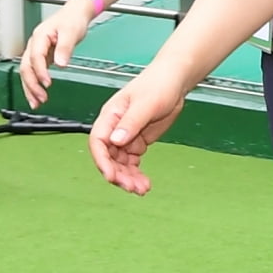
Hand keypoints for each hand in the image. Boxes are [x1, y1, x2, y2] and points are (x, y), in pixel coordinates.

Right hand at [19, 0, 94, 105]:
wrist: (75, 13)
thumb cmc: (72, 19)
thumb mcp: (71, 32)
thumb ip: (65, 48)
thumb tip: (61, 63)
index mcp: (39, 37)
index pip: (35, 57)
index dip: (40, 72)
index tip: (47, 84)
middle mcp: (34, 44)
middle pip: (26, 67)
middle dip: (31, 85)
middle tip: (40, 99)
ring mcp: (36, 50)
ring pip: (27, 71)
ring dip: (30, 88)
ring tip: (36, 103)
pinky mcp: (41, 56)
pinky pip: (33, 71)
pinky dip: (34, 84)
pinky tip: (38, 94)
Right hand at [89, 67, 186, 194]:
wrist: (174, 83)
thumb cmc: (157, 86)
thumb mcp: (145, 104)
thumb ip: (131, 122)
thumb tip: (116, 141)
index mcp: (110, 117)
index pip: (98, 142)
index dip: (102, 161)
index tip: (111, 176)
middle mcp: (115, 129)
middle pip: (109, 157)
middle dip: (118, 174)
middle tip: (132, 188)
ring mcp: (126, 137)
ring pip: (120, 163)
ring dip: (128, 178)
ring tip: (142, 189)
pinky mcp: (137, 142)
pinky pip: (132, 162)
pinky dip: (136, 173)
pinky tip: (144, 183)